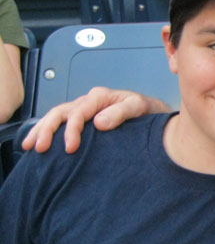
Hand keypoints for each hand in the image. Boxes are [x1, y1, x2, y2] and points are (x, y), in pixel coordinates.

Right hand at [21, 86, 158, 153]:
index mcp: (100, 97)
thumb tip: (98, 122)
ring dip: (41, 130)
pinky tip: (36, 142)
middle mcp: (89, 101)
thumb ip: (121, 113)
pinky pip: (61, 123)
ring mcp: (84, 110)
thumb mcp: (139, 108)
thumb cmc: (148, 111)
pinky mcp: (84, 120)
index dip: (72, 130)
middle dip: (48, 130)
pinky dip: (46, 131)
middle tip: (41, 147)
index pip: (79, 112)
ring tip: (30, 146)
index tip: (70, 147)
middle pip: (61, 112)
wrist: (155, 115)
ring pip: (56, 116)